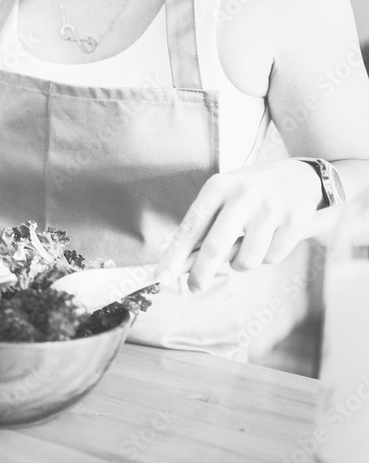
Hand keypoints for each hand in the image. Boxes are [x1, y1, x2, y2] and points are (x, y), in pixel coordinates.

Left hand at [157, 159, 323, 291]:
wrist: (301, 175)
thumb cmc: (250, 192)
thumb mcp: (224, 195)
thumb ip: (205, 225)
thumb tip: (182, 264)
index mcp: (219, 185)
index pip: (191, 226)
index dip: (174, 255)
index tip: (161, 276)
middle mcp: (244, 194)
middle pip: (215, 247)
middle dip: (200, 274)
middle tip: (194, 287)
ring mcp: (271, 208)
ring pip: (246, 260)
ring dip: (241, 264)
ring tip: (246, 247)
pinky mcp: (295, 221)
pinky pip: (272, 258)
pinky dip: (267, 257)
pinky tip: (271, 238)